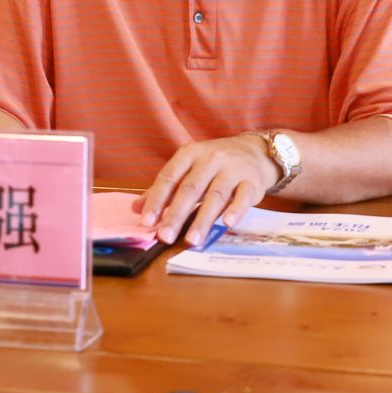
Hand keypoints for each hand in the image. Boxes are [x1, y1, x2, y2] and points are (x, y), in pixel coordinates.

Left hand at [138, 133, 279, 244]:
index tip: (146, 221)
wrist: (256, 151)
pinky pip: (243, 197)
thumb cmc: (216, 163)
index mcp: (190, 154)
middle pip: (191, 188)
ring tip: (191, 240)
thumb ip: (165, 188)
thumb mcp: (189, 167)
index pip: (169, 177)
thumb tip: (136, 209)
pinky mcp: (252, 182)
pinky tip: (226, 223)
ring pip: (216, 195)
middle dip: (176, 214)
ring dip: (203, 219)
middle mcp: (211, 159)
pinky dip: (235, 210)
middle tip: (165, 237)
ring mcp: (233, 169)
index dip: (157, 199)